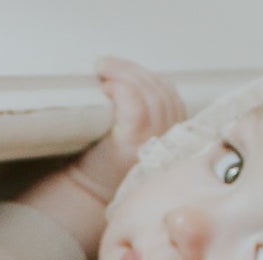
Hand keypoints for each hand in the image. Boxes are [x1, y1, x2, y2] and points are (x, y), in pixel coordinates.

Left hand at [69, 58, 186, 203]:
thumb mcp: (135, 133)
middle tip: (104, 64)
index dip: (145, 75)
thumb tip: (130, 72)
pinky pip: (136, 106)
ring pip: (150, 93)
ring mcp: (156, 142)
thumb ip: (143, 108)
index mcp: (174, 134)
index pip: (168, 94)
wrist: (89, 191)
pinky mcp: (136, 145)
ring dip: (124, 73)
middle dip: (131, 69)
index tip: (121, 68)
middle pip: (160, 90)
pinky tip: (106, 89)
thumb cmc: (107, 162)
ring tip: (102, 71)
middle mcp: (171, 139)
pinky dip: (122, 89)